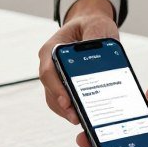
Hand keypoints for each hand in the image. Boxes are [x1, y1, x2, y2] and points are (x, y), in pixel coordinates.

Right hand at [38, 0, 118, 123]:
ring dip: (66, 111)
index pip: (49, 70)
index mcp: (53, 47)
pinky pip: (63, 101)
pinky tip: (84, 116)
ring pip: (55, 99)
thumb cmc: (93, 25)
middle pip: (50, 89)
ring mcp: (56, 76)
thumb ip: (96, 38)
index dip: (56, 88)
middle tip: (76, 118)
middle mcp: (50, 63)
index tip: (67, 101)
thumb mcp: (97, 26)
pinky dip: (72, 110)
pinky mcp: (64, 85)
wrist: (92, 27)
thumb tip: (98, 54)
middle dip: (62, 106)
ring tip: (81, 121)